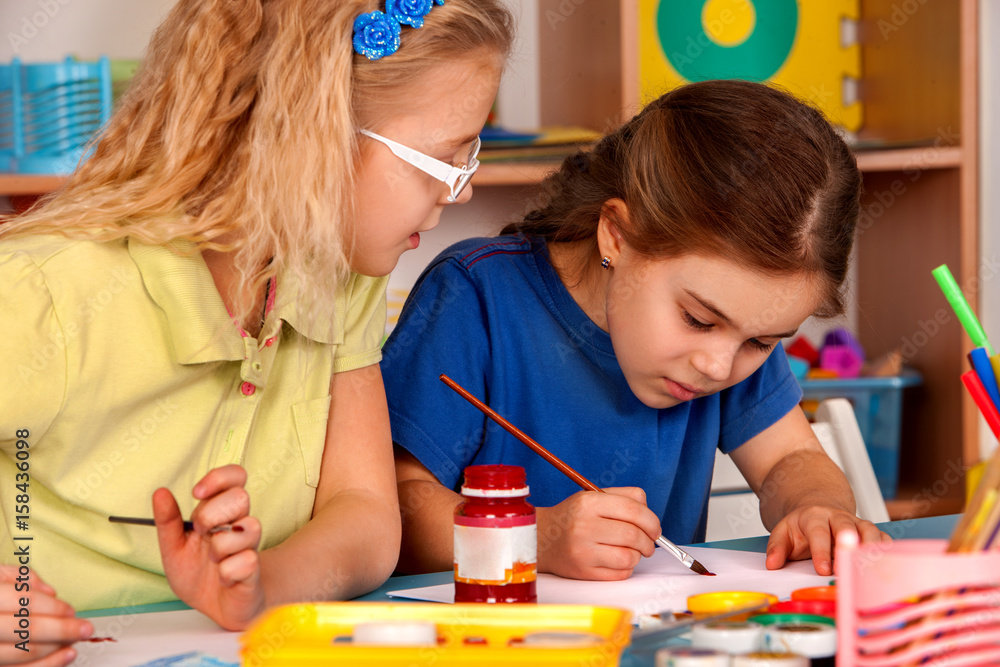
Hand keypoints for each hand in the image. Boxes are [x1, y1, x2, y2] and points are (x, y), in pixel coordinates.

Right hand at [0, 566, 91, 665]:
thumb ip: (18, 578)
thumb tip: (50, 591)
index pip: (23, 602)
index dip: (52, 607)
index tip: (72, 611)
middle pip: (24, 630)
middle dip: (60, 630)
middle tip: (85, 629)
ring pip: (19, 655)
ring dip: (53, 652)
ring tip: (74, 645)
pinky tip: (62, 658)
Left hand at [153, 465, 264, 630]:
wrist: (214, 606)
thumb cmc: (197, 573)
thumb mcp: (174, 547)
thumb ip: (168, 521)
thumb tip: (161, 492)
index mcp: (221, 512)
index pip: (235, 477)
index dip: (219, 478)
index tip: (197, 492)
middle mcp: (239, 524)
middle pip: (241, 497)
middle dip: (213, 513)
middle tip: (201, 532)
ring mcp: (250, 545)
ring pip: (248, 527)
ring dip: (221, 546)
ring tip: (214, 560)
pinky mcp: (256, 569)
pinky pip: (247, 561)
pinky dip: (228, 573)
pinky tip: (224, 579)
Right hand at [536, 487, 660, 580]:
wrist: (541, 539)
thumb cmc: (573, 517)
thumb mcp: (592, 497)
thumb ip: (624, 497)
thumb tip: (650, 515)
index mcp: (588, 502)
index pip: (633, 510)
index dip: (652, 521)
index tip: (655, 528)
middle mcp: (584, 526)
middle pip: (634, 534)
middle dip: (649, 541)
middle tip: (648, 543)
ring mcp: (583, 551)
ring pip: (629, 557)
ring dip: (638, 555)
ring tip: (631, 551)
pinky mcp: (584, 572)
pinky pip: (620, 574)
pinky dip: (626, 568)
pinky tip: (618, 561)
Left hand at [765, 504, 889, 574]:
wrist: (818, 510)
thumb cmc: (802, 527)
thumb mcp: (783, 532)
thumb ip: (776, 547)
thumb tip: (772, 564)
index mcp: (814, 516)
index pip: (818, 532)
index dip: (822, 551)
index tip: (823, 570)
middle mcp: (838, 518)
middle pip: (848, 528)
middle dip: (850, 548)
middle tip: (851, 570)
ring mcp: (856, 523)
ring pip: (870, 532)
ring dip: (872, 550)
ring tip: (871, 571)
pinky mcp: (870, 532)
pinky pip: (883, 539)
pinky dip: (887, 552)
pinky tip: (886, 567)